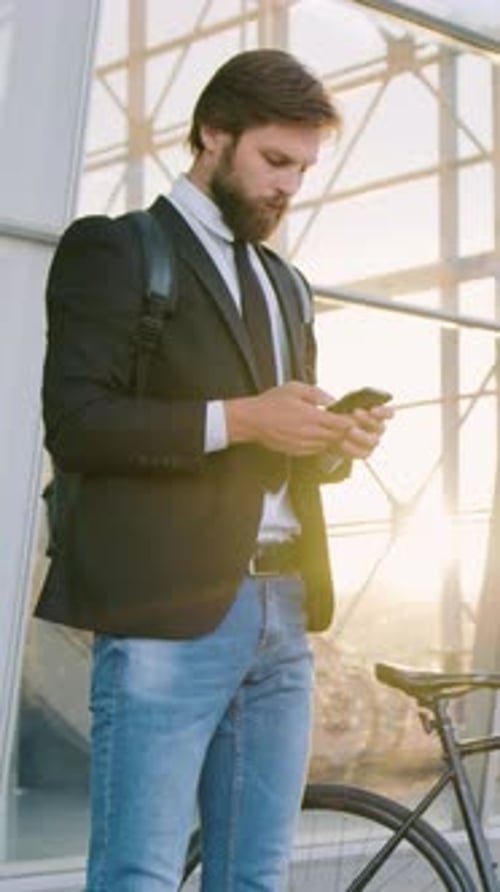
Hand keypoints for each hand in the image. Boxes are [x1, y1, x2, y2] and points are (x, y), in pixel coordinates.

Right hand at [225, 381, 355, 456]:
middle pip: (337, 436)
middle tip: (345, 423)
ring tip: (330, 428)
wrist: (252, 421)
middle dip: (343, 430)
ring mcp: (303, 444)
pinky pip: (316, 449)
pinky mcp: (297, 451)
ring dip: (332, 438)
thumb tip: (333, 400)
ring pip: (328, 444)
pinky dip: (320, 443)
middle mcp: (309, 433)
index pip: (340, 423)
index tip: (352, 417)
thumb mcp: (295, 388)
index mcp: (311, 416)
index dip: (349, 421)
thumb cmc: (271, 403)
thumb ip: (317, 393)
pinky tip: (317, 435)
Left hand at [333, 404, 394, 460]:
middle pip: (381, 427)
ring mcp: (372, 442)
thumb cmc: (341, 412)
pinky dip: (352, 448)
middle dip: (368, 420)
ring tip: (349, 430)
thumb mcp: (344, 404)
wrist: (332, 431)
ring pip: (374, 442)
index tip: (373, 409)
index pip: (389, 413)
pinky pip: (363, 454)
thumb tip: (351, 402)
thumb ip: (351, 401)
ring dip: (362, 435)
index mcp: (378, 415)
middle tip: (355, 413)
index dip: (384, 412)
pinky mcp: (364, 453)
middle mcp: (378, 429)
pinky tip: (342, 443)